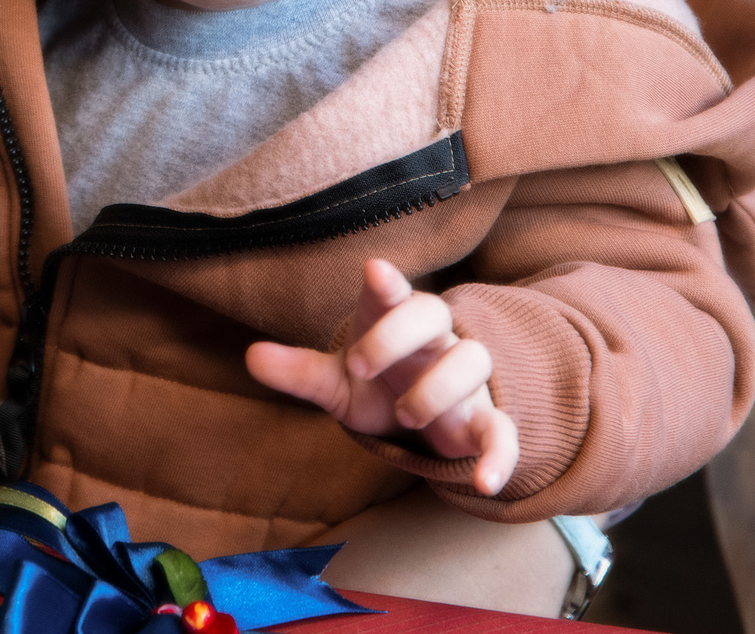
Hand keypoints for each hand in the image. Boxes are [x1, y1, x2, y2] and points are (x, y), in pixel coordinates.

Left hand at [246, 258, 520, 496]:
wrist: (421, 421)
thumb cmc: (376, 384)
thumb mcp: (336, 382)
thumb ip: (299, 371)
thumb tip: (251, 357)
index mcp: (392, 320)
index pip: (393, 291)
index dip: (386, 283)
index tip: (374, 272)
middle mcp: (433, 340)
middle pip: (433, 312)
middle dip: (397, 335)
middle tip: (359, 364)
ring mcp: (463, 376)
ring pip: (470, 360)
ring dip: (436, 388)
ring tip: (404, 413)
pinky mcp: (483, 418)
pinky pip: (503, 430)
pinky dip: (499, 455)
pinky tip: (485, 482)